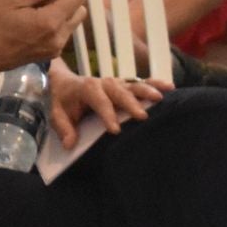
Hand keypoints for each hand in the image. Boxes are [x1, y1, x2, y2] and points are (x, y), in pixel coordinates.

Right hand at [0, 0, 87, 78]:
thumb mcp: (12, 1)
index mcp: (50, 21)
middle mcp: (59, 37)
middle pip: (80, 10)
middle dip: (68, 0)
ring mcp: (56, 48)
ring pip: (73, 23)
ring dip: (63, 13)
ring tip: (39, 10)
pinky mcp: (51, 55)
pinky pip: (64, 34)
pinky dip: (56, 25)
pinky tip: (35, 23)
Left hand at [46, 67, 167, 148]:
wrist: (64, 82)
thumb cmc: (63, 101)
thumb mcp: (56, 114)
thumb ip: (63, 128)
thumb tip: (70, 144)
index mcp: (87, 88)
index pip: (98, 101)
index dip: (106, 114)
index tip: (115, 130)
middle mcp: (104, 83)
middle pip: (119, 92)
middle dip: (130, 103)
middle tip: (142, 116)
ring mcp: (116, 83)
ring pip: (133, 85)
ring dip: (147, 90)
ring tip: (161, 97)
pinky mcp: (124, 85)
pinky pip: (140, 82)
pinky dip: (154, 83)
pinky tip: (170, 86)